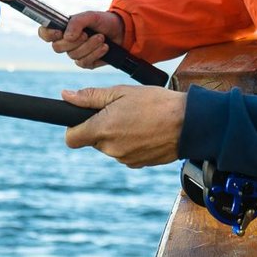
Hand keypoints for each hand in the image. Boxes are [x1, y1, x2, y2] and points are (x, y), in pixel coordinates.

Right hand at [38, 11, 124, 68]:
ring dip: (89, 46)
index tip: (59, 32)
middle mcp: (67, 42)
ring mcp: (76, 53)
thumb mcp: (91, 16)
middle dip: (75, 41)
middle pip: (57, 48)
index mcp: (63, 28)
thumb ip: (77, 22)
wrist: (121, 31)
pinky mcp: (86, 62)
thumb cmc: (103, 21)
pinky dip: (96, 54)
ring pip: (73, 56)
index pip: (45, 33)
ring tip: (101, 38)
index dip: (48, 34)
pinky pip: (84, 63)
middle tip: (87, 34)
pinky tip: (104, 47)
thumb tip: (66, 36)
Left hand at [62, 85, 184, 167]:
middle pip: (93, 140)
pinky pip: (125, 153)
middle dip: (101, 127)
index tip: (84, 118)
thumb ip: (91, 96)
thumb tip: (66, 95)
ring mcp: (125, 159)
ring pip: (110, 146)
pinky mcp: (138, 165)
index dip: (73, 128)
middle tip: (121, 111)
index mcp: (102, 129)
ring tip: (138, 119)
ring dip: (117, 134)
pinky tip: (146, 130)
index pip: (71, 138)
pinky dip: (130, 143)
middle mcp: (111, 149)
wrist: (189, 123)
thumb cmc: (156, 103)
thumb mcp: (122, 92)